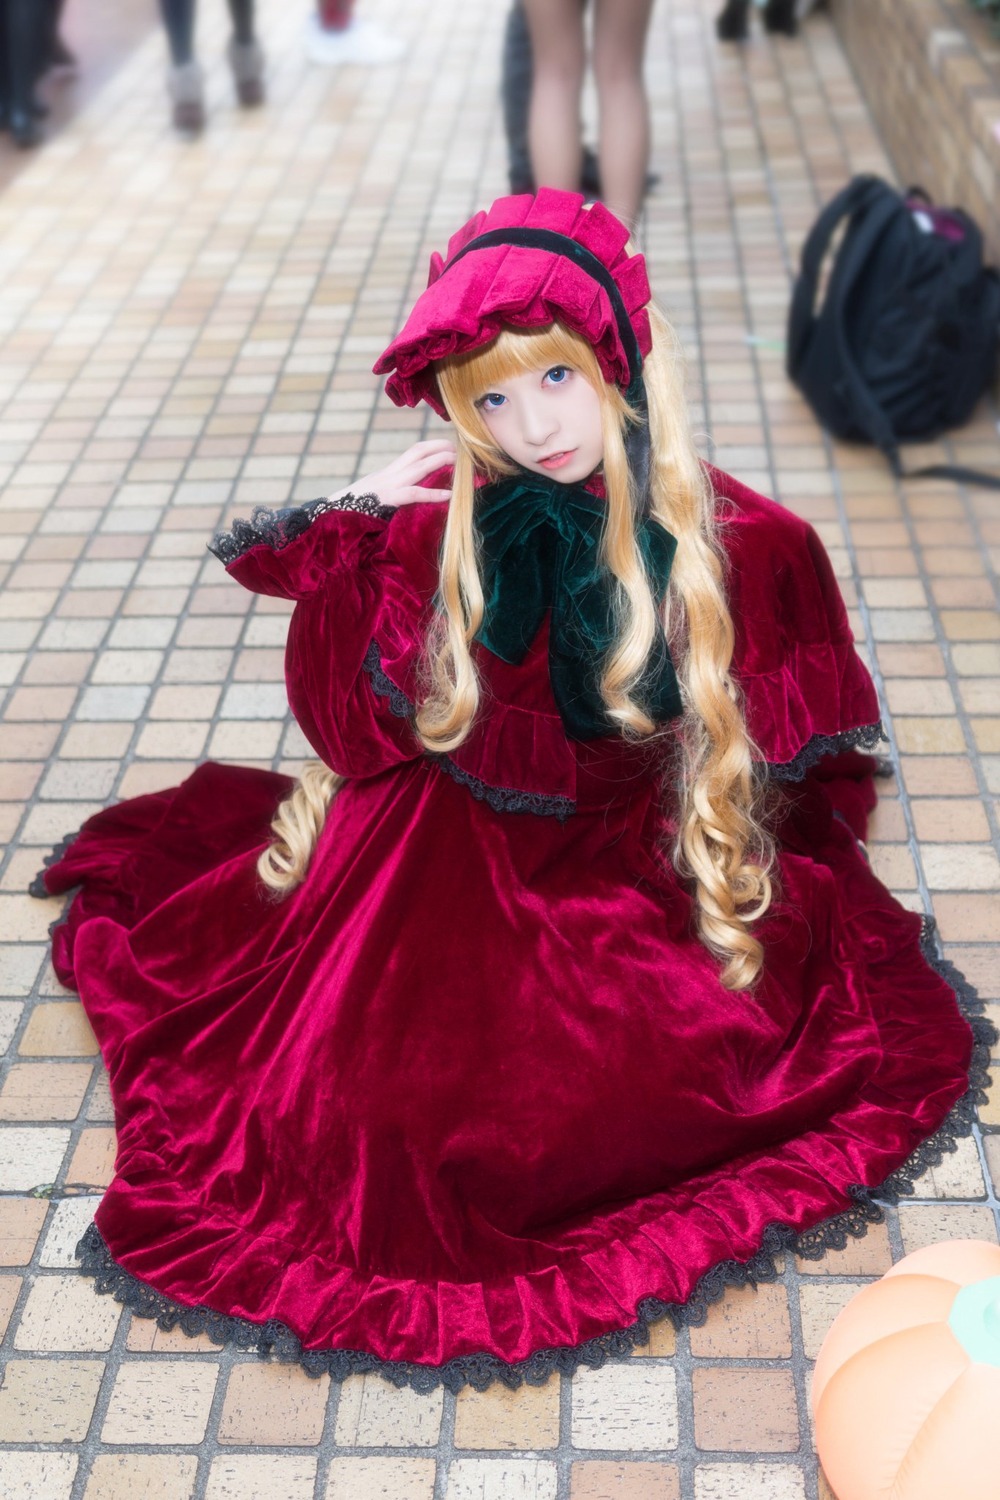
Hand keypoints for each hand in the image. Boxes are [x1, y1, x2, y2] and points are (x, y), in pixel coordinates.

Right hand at [331, 439, 454, 508]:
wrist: (330, 517)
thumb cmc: (352, 512)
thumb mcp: (376, 498)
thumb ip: (394, 494)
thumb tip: (411, 498)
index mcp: (387, 473)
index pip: (414, 451)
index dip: (434, 446)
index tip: (452, 446)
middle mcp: (389, 474)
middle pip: (419, 451)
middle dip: (442, 448)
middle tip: (463, 451)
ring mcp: (387, 484)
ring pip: (419, 466)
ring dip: (442, 462)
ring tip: (462, 466)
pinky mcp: (387, 499)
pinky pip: (413, 493)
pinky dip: (433, 493)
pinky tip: (449, 496)